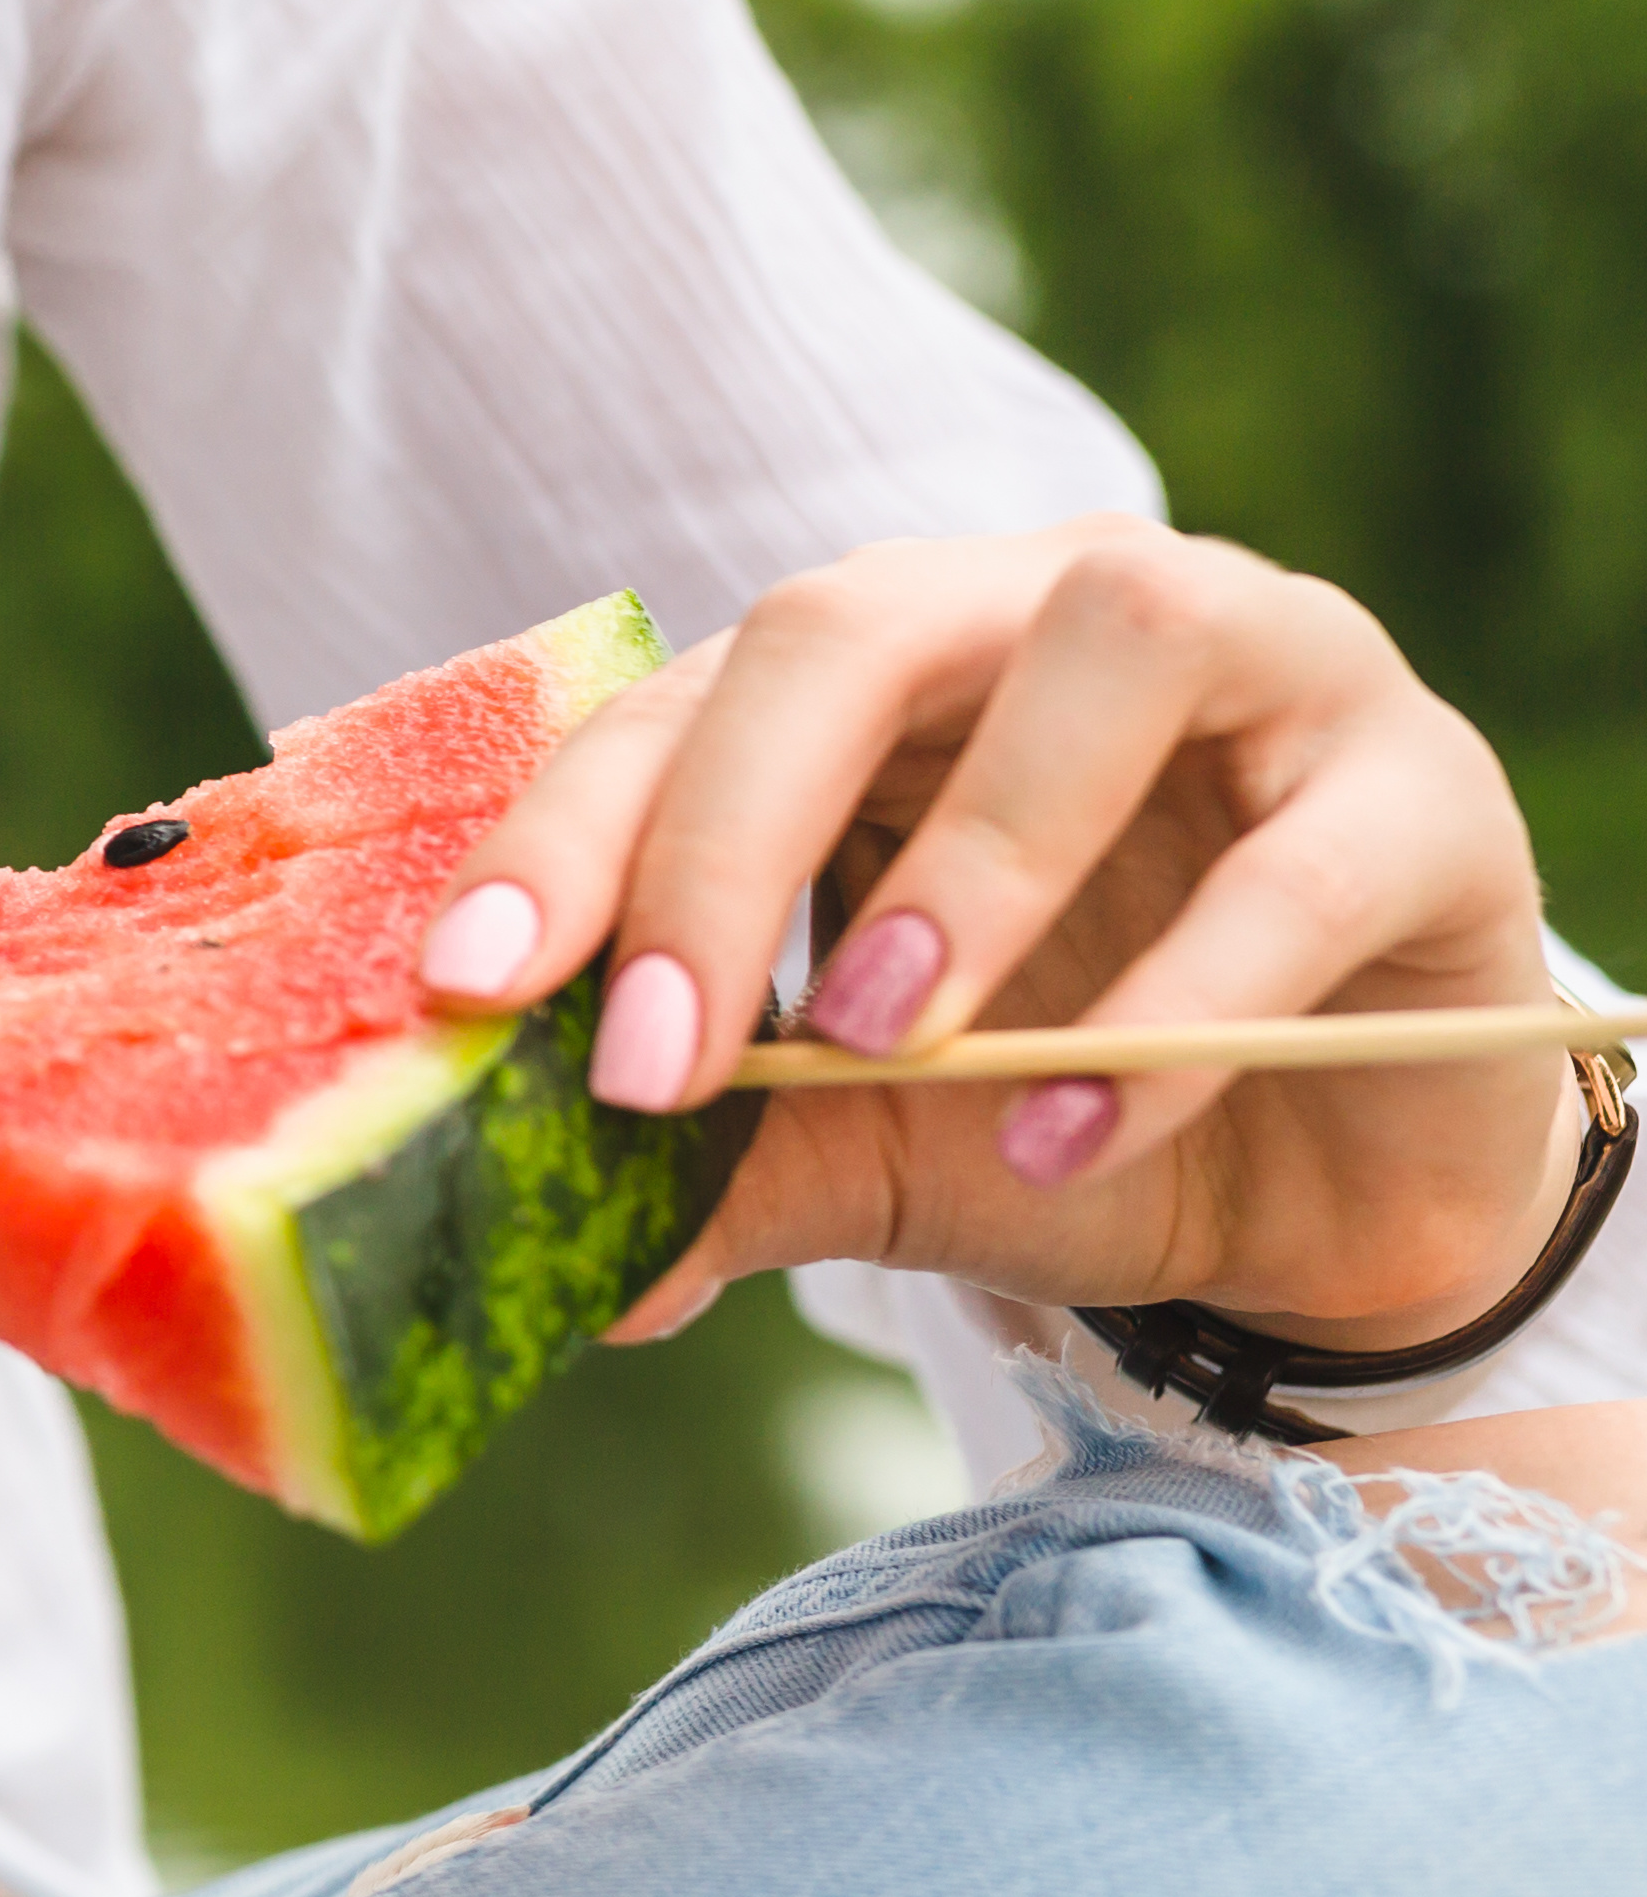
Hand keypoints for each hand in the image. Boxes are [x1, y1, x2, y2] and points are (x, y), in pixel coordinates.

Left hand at [419, 519, 1585, 1346]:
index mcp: (873, 675)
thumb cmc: (1063, 1100)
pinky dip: (1175, 1010)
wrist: (1330, 1184)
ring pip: (1113, 637)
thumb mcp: (864, 1146)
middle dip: (724, 838)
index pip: (680, 702)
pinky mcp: (1428, 791)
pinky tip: (1071, 1135)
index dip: (564, 836)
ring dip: (974, 853)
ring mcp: (1264, 665)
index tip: (467, 991)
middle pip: (851, 623)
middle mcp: (1045, 615)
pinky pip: (1303, 862)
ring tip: (885, 1043)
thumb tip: (578, 1280)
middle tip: (653, 1052)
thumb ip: (727, 1172)